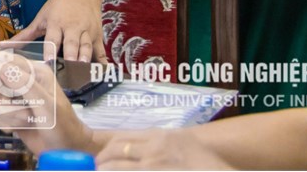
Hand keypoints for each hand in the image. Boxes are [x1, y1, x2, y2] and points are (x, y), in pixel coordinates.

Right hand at [0, 51, 94, 156]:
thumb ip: (24, 85)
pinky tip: (16, 128)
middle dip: (0, 99)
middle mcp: (24, 81)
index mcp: (35, 72)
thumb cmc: (63, 126)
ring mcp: (17, 97)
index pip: (3, 60)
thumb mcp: (46, 105)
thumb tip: (1, 68)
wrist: (67, 151)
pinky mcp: (12, 111)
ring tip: (25, 121)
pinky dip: (4, 122)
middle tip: (9, 111)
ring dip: (6, 114)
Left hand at [13, 0, 105, 63]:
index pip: (52, 39)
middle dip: (70, 57)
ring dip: (86, 59)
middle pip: (72, 44)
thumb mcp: (40, 18)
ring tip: (84, 72)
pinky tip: (102, 73)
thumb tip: (5, 46)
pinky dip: (102, 62)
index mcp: (56, 24)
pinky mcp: (97, 37)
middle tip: (69, 72)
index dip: (50, 50)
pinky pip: (100, 51)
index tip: (48, 62)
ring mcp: (86, 33)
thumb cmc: (58, 6)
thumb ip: (25, 35)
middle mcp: (72, 29)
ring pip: (87, 47)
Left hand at [96, 130, 232, 169]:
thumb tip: (134, 150)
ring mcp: (154, 166)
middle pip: (115, 151)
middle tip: (98, 168)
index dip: (107, 149)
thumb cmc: (207, 164)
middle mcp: (154, 149)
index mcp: (160, 137)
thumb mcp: (182, 144)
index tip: (102, 157)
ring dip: (106, 171)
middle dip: (102, 161)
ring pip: (118, 167)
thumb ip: (159, 144)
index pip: (121, 138)